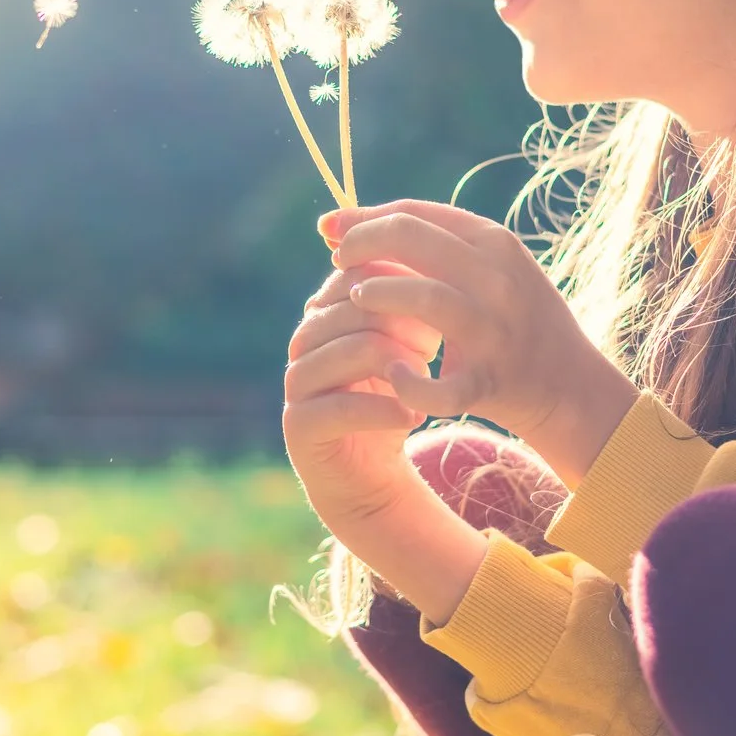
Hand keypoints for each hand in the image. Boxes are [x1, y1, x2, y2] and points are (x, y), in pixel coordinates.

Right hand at [281, 260, 435, 532]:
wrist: (368, 472)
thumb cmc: (391, 396)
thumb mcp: (407, 344)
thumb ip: (412, 303)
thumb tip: (434, 262)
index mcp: (326, 310)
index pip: (358, 272)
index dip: (403, 284)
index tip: (439, 306)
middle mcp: (304, 339)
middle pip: (356, 306)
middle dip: (404, 321)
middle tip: (434, 345)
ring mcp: (297, 381)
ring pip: (352, 349)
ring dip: (399, 365)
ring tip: (425, 383)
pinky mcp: (299, 424)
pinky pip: (343, 405)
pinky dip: (386, 409)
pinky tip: (412, 415)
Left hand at [321, 199, 633, 461]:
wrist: (570, 384)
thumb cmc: (513, 317)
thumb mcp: (486, 267)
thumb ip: (429, 243)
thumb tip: (344, 220)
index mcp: (495, 243)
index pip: (415, 213)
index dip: (364, 218)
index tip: (333, 231)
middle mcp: (499, 280)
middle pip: (413, 240)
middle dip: (362, 244)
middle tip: (337, 261)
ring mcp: (496, 331)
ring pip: (424, 298)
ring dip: (379, 294)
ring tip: (354, 299)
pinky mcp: (490, 382)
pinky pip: (440, 385)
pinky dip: (410, 383)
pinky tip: (391, 374)